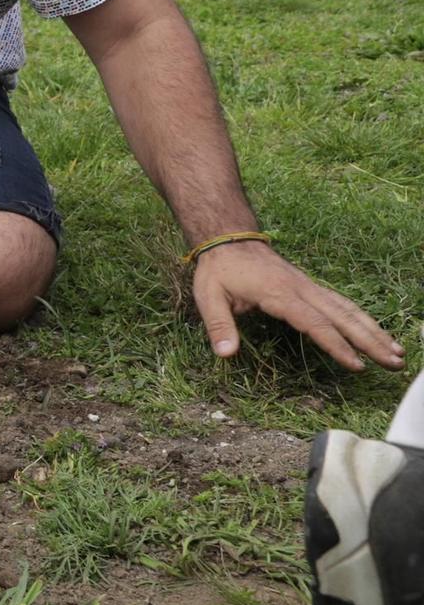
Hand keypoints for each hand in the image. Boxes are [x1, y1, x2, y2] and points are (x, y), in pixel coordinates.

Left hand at [192, 240, 402, 370]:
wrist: (228, 239)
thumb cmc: (219, 270)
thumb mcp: (208, 296)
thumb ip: (218, 325)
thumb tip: (225, 353)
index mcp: (279, 294)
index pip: (314, 323)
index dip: (336, 345)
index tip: (356, 365)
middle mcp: (302, 290)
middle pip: (343, 317)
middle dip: (371, 341)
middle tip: (395, 363)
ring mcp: (309, 287)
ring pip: (348, 309)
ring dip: (374, 330)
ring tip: (397, 352)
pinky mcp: (310, 287)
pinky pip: (341, 304)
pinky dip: (362, 319)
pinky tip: (376, 332)